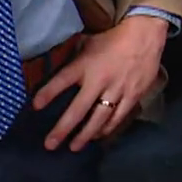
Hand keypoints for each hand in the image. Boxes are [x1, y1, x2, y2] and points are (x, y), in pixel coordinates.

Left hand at [35, 15, 167, 151]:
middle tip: (50, 144)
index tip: (35, 107)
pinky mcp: (133, 96)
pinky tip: (98, 136)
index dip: (48, 93)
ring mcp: (117, 91)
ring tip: (74, 147)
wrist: (145, 34)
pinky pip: (118, 117)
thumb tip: (56, 63)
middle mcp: (99, 81)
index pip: (62, 80)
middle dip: (63, 129)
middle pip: (78, 110)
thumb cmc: (113, 38)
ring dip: (85, 135)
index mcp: (85, 65)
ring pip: (99, 119)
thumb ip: (74, 57)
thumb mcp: (89, 42)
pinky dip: (107, 129)